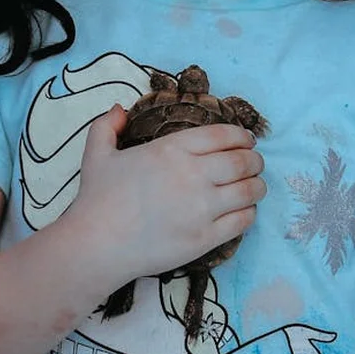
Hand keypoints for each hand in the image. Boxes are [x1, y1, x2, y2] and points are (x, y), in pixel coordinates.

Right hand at [64, 104, 266, 279]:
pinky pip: (242, 221)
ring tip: (256, 186)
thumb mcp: (96, 153)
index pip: (223, 135)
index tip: (247, 141)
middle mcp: (193, 174)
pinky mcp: (206, 237)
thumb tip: (119, 108)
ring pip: (249, 190)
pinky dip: (249, 213)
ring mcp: (202, 207)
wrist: (96, 245)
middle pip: (243, 162)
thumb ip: (107, 125)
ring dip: (258, 186)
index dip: (242, 136)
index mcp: (172, 149)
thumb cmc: (97, 199)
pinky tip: (244, 211)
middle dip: (255, 160)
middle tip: (255, 164)